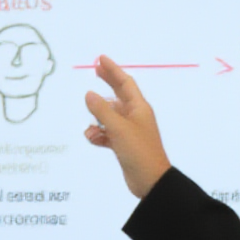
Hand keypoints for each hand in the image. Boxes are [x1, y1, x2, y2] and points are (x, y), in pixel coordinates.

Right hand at [84, 55, 171, 198]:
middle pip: (117, 95)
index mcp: (139, 108)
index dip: (113, 70)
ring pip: (108, 117)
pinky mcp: (123, 145)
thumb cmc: (139, 151)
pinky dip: (99, 135)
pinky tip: (94, 139)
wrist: (150, 180)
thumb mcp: (118, 128)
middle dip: (106, 84)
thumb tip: (89, 94)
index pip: (125, 83)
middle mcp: (135, 117)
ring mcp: (129, 131)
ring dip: (97, 120)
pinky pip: (106, 134)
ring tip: (93, 129)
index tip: (101, 59)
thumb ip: (102, 110)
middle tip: (94, 71)